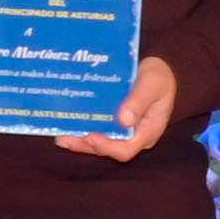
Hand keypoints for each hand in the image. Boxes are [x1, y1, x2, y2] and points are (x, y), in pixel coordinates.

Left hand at [55, 56, 183, 162]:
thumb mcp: (153, 84)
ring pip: (99, 141)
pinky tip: (65, 124)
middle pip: (108, 148)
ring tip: (60, 133)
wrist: (158, 69)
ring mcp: (123, 131)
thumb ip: (140, 100)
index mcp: (148, 131)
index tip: (91, 136)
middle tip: (65, 136)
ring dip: (79, 139)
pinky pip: (97, 130)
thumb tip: (124, 120)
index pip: (125, 149)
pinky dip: (81, 129)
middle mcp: (134, 136)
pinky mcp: (113, 123)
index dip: (106, 146)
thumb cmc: (159, 76)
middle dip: (85, 144)